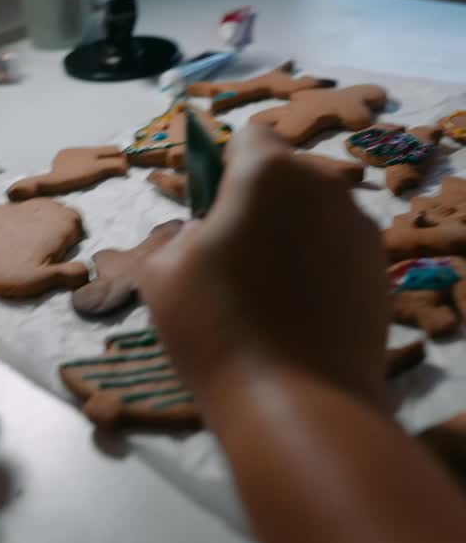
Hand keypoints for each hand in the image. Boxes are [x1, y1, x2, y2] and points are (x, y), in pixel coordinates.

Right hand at [139, 126, 386, 410]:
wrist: (299, 405)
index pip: (247, 137)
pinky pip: (337, 250)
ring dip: (290, 234)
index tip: (206, 211)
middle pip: (285, 175)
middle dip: (258, 201)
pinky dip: (317, 266)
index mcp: (269, 174)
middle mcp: (325, 188)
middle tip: (230, 256)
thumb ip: (179, 233)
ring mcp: (360, 231)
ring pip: (314, 213)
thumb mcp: (162, 274)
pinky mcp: (380, 273)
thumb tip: (206, 233)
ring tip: (266, 292)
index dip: (221, 167)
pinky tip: (298, 313)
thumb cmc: (217, 329)